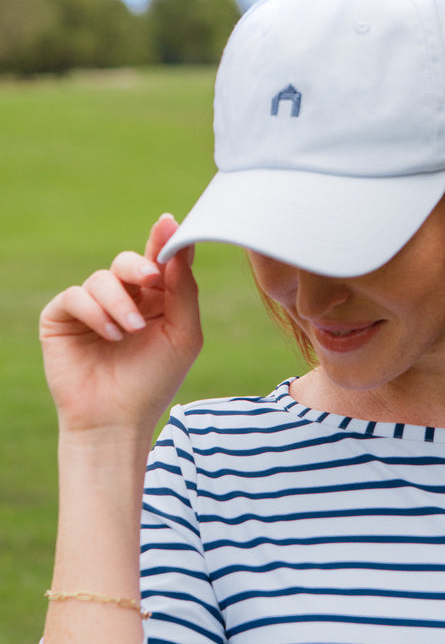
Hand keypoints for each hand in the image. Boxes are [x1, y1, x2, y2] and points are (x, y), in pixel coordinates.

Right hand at [40, 215, 201, 439]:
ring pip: (102, 278)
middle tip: (151, 278)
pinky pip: (75, 295)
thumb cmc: (154, 381)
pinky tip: (109, 335)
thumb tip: (181, 246)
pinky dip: (94, 312)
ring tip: (130, 332)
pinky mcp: (61, 317)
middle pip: (128, 262)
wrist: (117, 420)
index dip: (163, 240)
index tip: (170, 223)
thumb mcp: (183, 335)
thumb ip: (184, 291)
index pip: (158, 263)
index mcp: (154, 301)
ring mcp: (90, 307)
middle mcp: (122, 299)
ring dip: (119, 302)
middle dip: (140, 265)